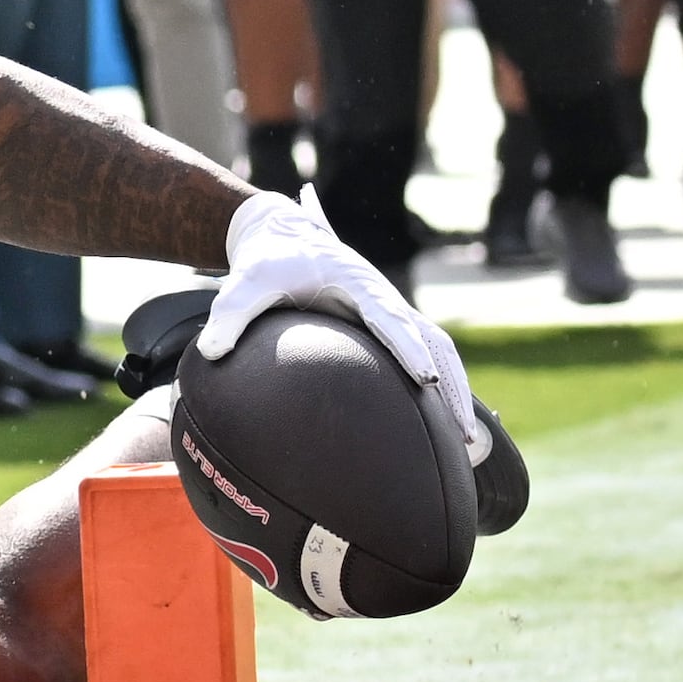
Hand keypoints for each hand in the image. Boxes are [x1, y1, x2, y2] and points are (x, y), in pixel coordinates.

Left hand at [200, 192, 480, 465]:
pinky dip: (443, 386)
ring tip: (472, 448)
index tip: (424, 378)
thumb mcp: (243, 282)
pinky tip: (447, 431)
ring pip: (438, 350)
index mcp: (356, 283)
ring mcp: (390, 311)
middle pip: (432, 340)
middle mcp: (383, 297)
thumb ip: (228, 314)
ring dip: (456, 392)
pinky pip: (426, 354)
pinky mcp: (388, 324)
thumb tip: (210, 353)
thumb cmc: (265, 260)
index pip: (389, 318)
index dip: (408, 347)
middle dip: (451, 384)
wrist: (280, 234)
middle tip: (466, 437)